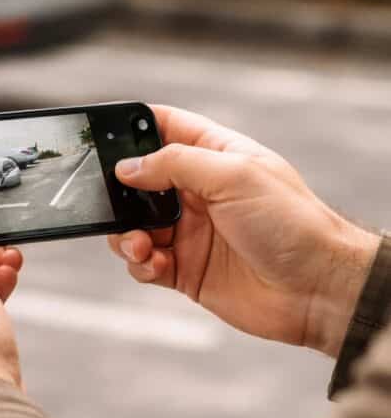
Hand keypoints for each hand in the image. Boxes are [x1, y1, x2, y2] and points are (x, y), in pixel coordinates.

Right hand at [108, 105, 379, 357]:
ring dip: (124, 235)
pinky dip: (138, 264)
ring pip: (132, 226)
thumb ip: (176, 164)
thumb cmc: (291, 224)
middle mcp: (197, 192)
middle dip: (117, 192)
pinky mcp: (183, 270)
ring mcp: (188, 232)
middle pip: (137, 182)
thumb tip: (126, 167)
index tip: (99, 136)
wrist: (317, 290)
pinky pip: (142, 263)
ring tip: (139, 245)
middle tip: (109, 202)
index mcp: (214, 156)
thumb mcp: (234, 176)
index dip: (132, 127)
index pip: (165, 128)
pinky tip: (153, 264)